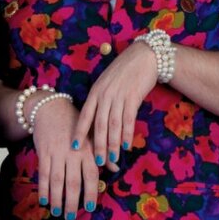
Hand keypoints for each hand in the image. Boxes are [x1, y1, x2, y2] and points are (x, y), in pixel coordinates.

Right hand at [32, 94, 98, 219]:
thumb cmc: (75, 124)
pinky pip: (43, 174)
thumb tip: (116, 168)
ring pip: (57, 180)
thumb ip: (102, 153)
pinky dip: (43, 188)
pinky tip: (43, 201)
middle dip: (73, 201)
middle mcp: (73, 153)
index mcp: (87, 150)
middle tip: (71, 217)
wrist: (51, 108)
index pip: (91, 175)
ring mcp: (57, 153)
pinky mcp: (43, 152)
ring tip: (58, 212)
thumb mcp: (92, 135)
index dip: (91, 192)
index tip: (90, 208)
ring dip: (57, 198)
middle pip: (74, 181)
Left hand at [72, 41, 156, 168]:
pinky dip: (127, 134)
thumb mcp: (106, 82)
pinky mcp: (133, 97)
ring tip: (112, 159)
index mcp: (96, 91)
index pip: (85, 115)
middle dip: (98, 145)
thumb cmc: (124, 71)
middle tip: (98, 162)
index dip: (80, 132)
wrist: (143, 57)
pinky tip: (126, 146)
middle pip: (99, 124)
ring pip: (113, 125)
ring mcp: (119, 96)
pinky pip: (128, 119)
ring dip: (113, 144)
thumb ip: (101, 99)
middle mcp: (105, 94)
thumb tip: (97, 121)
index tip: (75, 147)